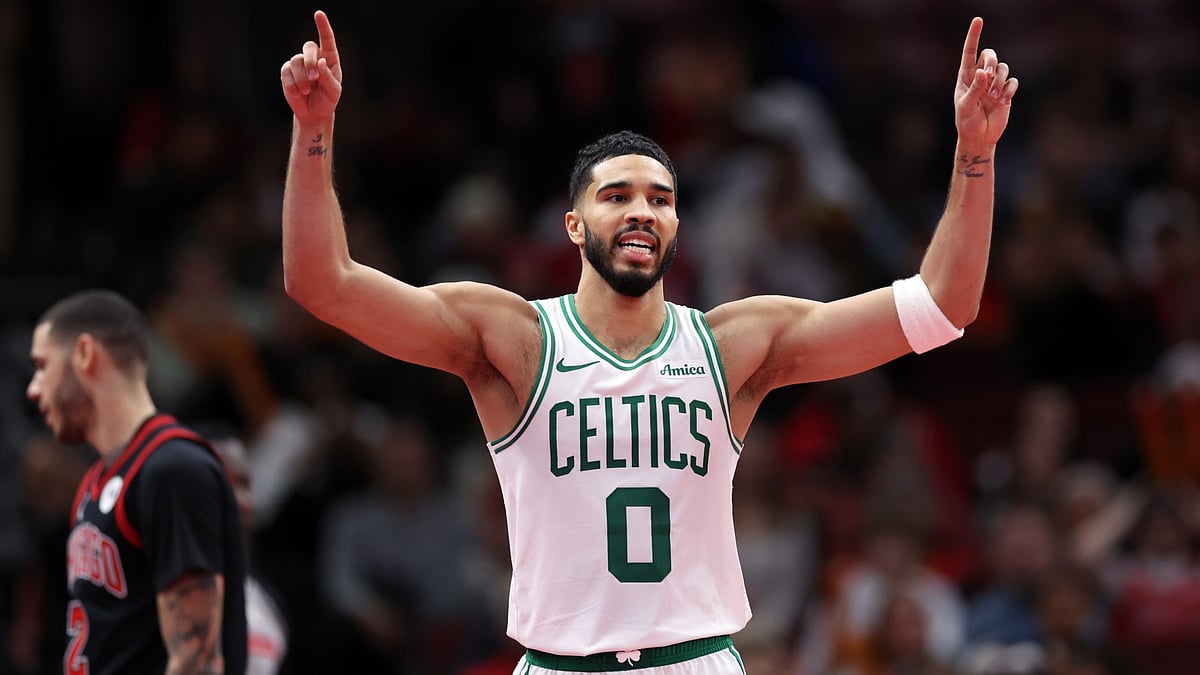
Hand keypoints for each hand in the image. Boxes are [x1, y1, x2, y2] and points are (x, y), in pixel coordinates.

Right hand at [280, 10, 342, 125]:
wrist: (313, 112)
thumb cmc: (327, 100)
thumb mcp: (333, 92)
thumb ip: (328, 78)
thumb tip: (320, 63)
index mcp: (329, 59)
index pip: (327, 39)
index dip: (323, 26)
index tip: (318, 14)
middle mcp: (314, 57)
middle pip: (308, 47)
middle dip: (310, 62)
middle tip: (314, 78)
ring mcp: (299, 63)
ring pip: (296, 61)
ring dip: (302, 78)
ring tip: (307, 91)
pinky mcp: (287, 72)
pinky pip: (286, 72)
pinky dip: (292, 85)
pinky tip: (298, 93)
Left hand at [954, 17, 1017, 145]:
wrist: (980, 137)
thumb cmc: (967, 122)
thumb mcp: (966, 106)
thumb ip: (974, 89)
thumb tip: (983, 72)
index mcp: (965, 77)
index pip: (969, 52)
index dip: (974, 36)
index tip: (978, 20)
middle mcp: (980, 77)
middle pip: (990, 55)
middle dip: (991, 62)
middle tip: (988, 78)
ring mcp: (994, 84)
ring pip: (1004, 68)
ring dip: (1000, 81)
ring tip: (993, 97)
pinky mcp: (1006, 92)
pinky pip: (1013, 81)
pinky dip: (1009, 89)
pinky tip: (1003, 101)